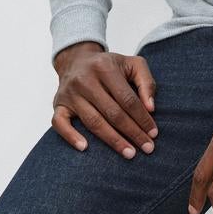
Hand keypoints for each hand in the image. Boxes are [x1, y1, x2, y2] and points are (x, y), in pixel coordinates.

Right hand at [52, 44, 159, 158]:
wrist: (75, 59)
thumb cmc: (108, 66)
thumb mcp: (132, 64)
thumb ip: (146, 82)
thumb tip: (151, 108)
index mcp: (105, 68)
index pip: (127, 99)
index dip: (142, 118)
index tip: (153, 133)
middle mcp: (85, 80)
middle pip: (112, 113)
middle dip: (132, 132)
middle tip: (148, 148)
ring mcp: (70, 93)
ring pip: (93, 122)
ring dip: (113, 140)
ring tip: (129, 153)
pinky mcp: (58, 104)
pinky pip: (59, 123)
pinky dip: (71, 136)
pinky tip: (85, 148)